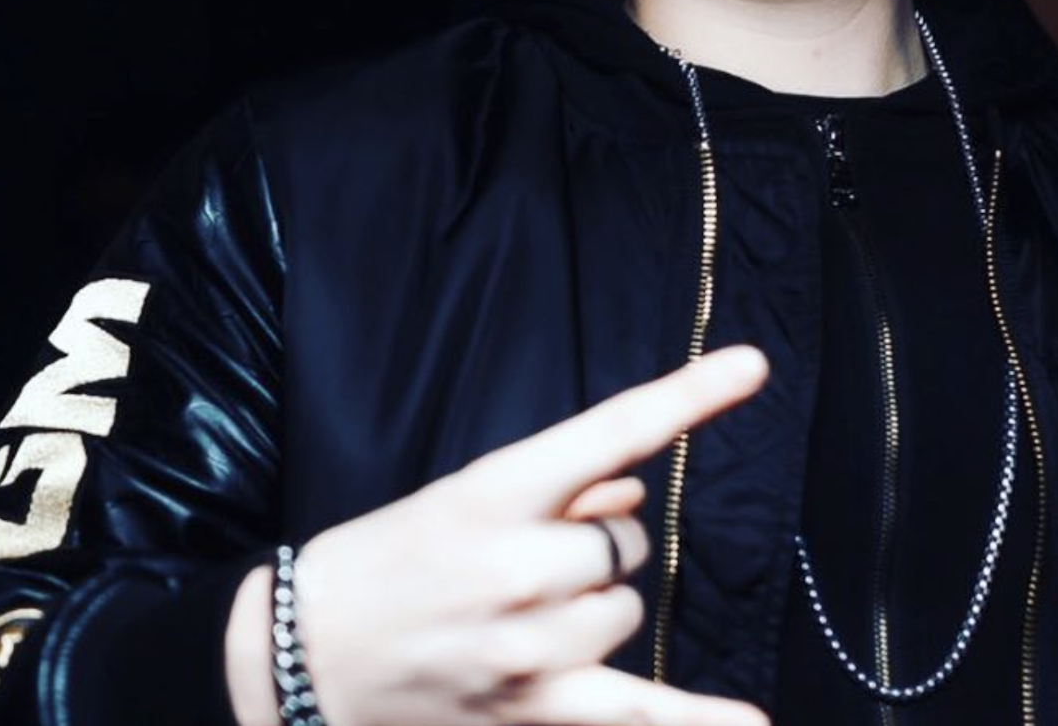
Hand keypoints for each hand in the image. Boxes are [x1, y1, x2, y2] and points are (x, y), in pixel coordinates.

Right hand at [229, 345, 770, 725]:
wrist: (303, 651)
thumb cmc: (388, 556)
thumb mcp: (465, 493)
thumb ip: (558, 487)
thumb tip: (635, 488)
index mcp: (498, 489)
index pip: (615, 429)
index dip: (691, 395)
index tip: (754, 366)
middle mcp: (520, 565)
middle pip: (631, 539)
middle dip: (603, 540)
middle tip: (540, 552)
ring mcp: (528, 645)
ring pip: (630, 607)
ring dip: (602, 602)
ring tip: (532, 609)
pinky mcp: (532, 709)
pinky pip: (635, 713)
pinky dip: (697, 721)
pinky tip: (751, 722)